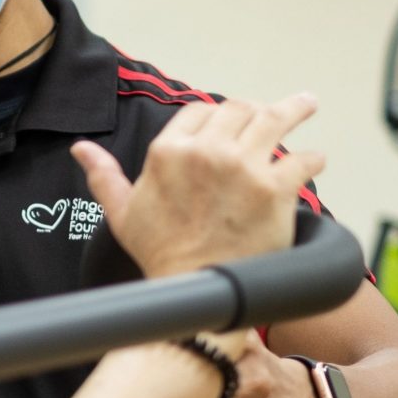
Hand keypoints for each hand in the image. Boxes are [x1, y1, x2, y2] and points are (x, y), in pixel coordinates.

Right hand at [70, 94, 323, 280]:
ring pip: (275, 120)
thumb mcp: (122, 213)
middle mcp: (207, 152)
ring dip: (295, 109)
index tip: (232, 120)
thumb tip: (81, 149)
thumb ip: (104, 176)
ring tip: (307, 104)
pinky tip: (317, 161)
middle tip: (273, 113)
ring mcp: (243, 168)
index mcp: (168, 151)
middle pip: (240, 110)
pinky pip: (302, 160)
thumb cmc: (159, 254)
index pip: (201, 111)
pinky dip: (313, 159)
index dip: (218, 114)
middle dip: (256, 111)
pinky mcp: (275, 189)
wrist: (195, 292)